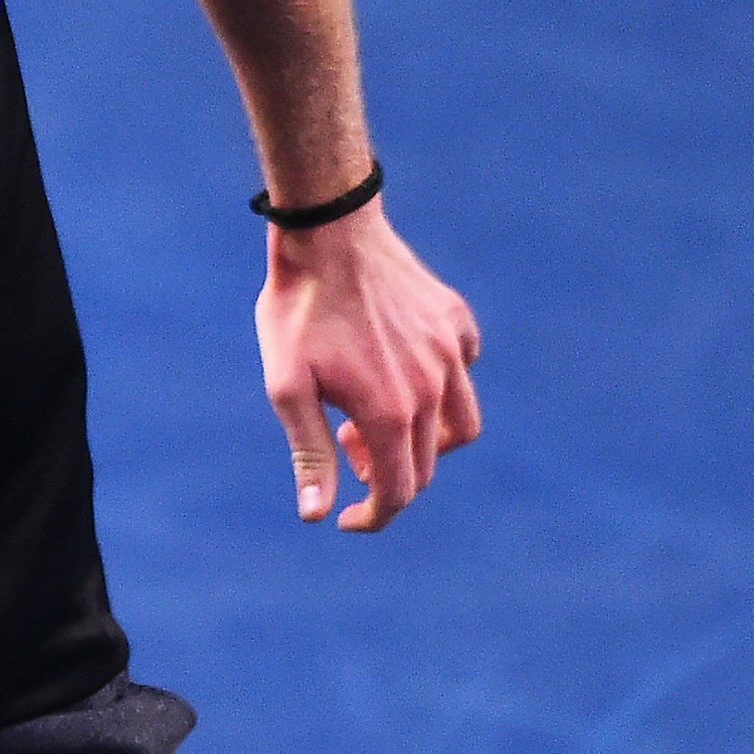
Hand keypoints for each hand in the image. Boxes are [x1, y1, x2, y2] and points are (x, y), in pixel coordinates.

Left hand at [256, 197, 482, 529]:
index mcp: (391, 411)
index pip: (398, 490)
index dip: (374, 516)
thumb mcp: (287, 387)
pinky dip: (443, 389)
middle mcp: (434, 387)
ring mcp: (452, 352)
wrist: (326, 232)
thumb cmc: (296, 311)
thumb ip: (309, 454)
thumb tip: (317, 515)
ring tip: (377, 420)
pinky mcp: (456, 321)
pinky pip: (466, 370)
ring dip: (424, 441)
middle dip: (386, 474)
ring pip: (462, 424)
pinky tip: (404, 372)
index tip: (347, 520)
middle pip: (428, 464)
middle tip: (345, 446)